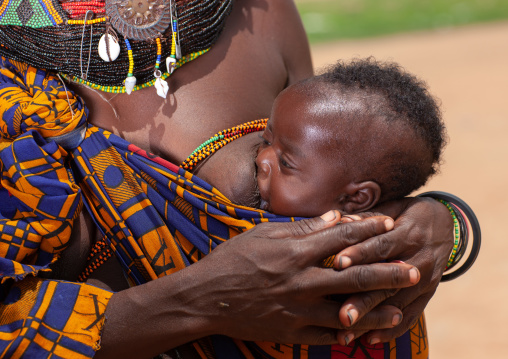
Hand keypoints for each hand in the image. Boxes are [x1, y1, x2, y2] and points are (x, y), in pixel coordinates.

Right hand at [98, 211, 421, 357]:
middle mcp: (300, 280)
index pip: (339, 237)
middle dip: (386, 271)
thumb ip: (301, 228)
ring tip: (400, 307)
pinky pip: (327, 334)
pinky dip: (348, 332)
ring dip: (376, 308)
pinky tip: (364, 332)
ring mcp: (297, 308)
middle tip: (414, 269)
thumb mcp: (262, 234)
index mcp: (293, 251)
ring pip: (346, 309)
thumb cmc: (231, 260)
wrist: (205, 298)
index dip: (367, 228)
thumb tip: (333, 216)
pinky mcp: (291, 331)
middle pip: (353, 275)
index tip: (390, 222)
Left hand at [332, 197, 452, 344]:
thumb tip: (339, 221)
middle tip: (342, 314)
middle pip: (387, 281)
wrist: (447, 224)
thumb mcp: (392, 208)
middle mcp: (419, 259)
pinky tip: (371, 339)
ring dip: (372, 319)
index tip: (337, 263)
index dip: (359, 254)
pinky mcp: (428, 294)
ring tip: (347, 332)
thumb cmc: (407, 214)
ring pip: (396, 302)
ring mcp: (426, 280)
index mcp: (407, 234)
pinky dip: (392, 329)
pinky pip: (412, 315)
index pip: (380, 245)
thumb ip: (367, 218)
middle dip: (363, 298)